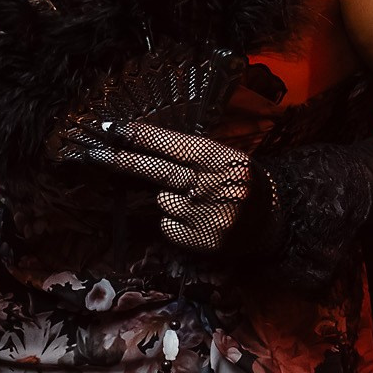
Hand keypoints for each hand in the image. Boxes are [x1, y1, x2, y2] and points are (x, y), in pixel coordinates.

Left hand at [62, 118, 262, 250]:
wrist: (276, 223)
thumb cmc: (243, 184)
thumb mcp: (227, 159)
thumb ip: (192, 155)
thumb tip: (142, 147)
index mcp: (222, 159)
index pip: (174, 145)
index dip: (142, 137)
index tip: (114, 130)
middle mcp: (214, 186)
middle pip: (158, 172)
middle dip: (123, 161)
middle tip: (95, 154)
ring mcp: (207, 216)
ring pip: (162, 201)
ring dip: (168, 199)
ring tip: (197, 202)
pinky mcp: (202, 242)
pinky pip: (168, 225)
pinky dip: (175, 223)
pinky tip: (196, 221)